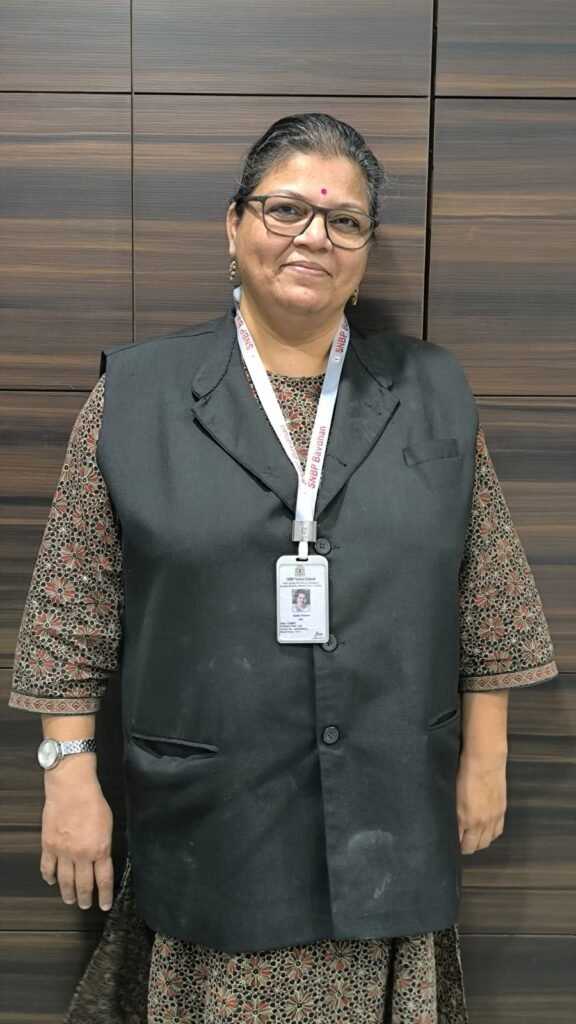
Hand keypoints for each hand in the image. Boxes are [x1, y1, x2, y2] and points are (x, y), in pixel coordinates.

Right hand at [40, 759, 113, 910]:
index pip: (104, 880)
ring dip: (67, 893)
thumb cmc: (93, 801)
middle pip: (84, 884)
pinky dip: (48, 877)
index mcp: (100, 850)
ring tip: (70, 900)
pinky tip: (51, 882)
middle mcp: (82, 855)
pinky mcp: (49, 846)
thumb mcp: (108, 825)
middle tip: (84, 906)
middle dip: (85, 898)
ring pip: (65, 881)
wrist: (72, 789)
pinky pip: (47, 867)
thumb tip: (102, 857)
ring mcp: (63, 852)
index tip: (104, 905)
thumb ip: (104, 844)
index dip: (105, 895)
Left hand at [456, 752, 506, 854]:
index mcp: (463, 817)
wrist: (485, 761)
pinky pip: (497, 832)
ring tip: (470, 839)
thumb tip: (447, 821)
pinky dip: (490, 836)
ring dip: (477, 843)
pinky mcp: (501, 812)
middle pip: (471, 846)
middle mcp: (479, 822)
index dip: (451, 845)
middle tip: (458, 843)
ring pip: (485, 843)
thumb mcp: (451, 793)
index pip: (456, 841)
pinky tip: (484, 832)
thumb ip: (451, 811)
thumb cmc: (463, 772)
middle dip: (464, 848)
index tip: (447, 843)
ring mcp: (492, 818)